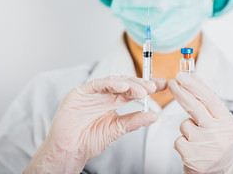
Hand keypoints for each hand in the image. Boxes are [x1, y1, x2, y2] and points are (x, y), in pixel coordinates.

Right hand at [24, 76, 166, 173]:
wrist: (69, 151)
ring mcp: (92, 92)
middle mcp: (104, 95)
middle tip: (154, 87)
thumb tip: (154, 116)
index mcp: (113, 102)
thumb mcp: (117, 129)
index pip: (133, 90)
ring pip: (114, 82)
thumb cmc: (89, 141)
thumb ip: (134, 121)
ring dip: (129, 84)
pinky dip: (111, 84)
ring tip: (142, 91)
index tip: (164, 85)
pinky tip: (123, 87)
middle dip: (141, 84)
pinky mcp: (80, 92)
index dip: (147, 86)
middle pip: (126, 84)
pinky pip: (97, 84)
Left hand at [168, 73, 232, 173]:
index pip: (209, 98)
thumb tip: (195, 78)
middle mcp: (219, 133)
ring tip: (198, 137)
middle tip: (172, 83)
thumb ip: (208, 100)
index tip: (181, 76)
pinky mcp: (193, 158)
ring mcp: (206, 146)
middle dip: (180, 92)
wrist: (221, 171)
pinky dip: (182, 142)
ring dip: (186, 128)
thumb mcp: (219, 120)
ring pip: (184, 125)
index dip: (193, 85)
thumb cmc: (218, 140)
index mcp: (227, 122)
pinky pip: (178, 140)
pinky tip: (193, 148)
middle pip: (194, 107)